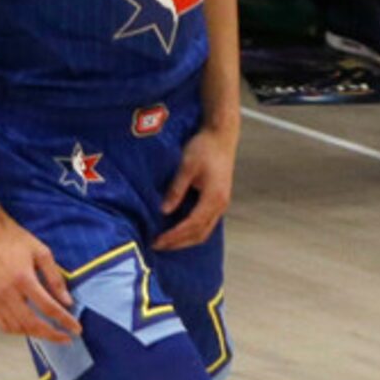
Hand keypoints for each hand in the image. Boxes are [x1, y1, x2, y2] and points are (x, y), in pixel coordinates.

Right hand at [0, 216, 80, 341]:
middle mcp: (6, 293)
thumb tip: (67, 302)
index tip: (76, 329)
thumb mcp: (42, 253)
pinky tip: (29, 328)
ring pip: (15, 327)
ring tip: (50, 333)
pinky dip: (17, 330)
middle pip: (31, 323)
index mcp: (23, 279)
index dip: (64, 320)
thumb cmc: (17, 241)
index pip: (48, 307)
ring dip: (34, 334)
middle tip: (66, 339)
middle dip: (51, 334)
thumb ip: (55, 279)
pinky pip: (2, 324)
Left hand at [154, 123, 235, 250]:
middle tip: (157, 245)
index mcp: (214, 197)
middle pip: (200, 233)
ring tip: (167, 242)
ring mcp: (222, 202)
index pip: (192, 225)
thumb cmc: (204, 147)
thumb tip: (164, 211)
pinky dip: (192, 231)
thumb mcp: (187, 166)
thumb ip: (176, 189)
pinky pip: (207, 223)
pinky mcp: (220, 199)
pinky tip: (180, 230)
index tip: (156, 240)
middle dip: (178, 242)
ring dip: (186, 239)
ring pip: (205, 230)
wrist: (221, 134)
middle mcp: (221, 203)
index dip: (174, 236)